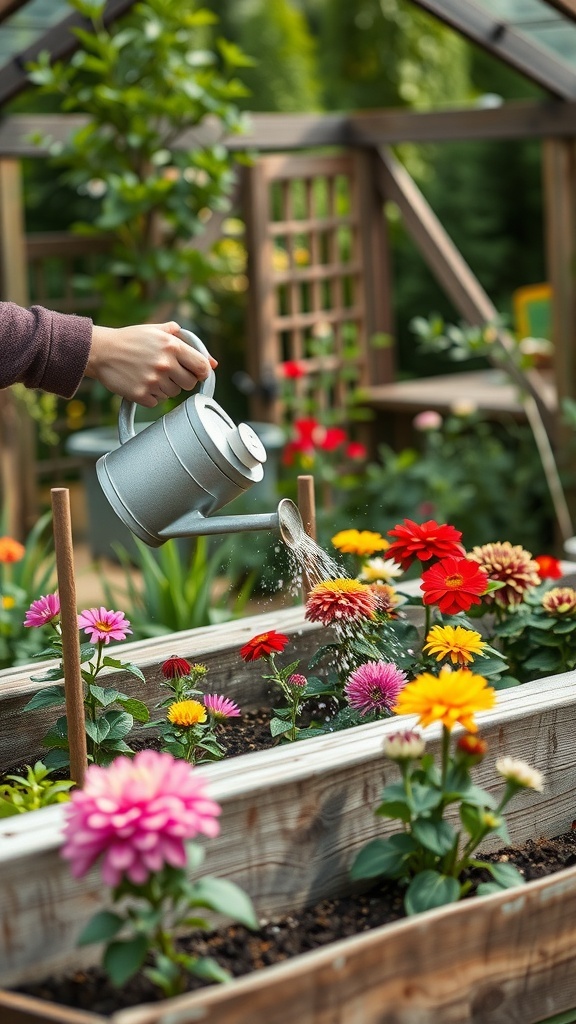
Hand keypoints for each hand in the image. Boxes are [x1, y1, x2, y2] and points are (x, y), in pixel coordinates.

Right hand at [85, 321, 216, 406]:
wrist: (100, 351)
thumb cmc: (130, 340)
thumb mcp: (156, 330)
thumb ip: (184, 340)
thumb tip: (211, 361)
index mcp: (172, 346)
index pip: (202, 366)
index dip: (202, 372)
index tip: (196, 373)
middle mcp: (165, 364)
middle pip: (190, 384)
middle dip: (183, 380)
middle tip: (169, 373)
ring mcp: (153, 381)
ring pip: (173, 394)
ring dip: (165, 388)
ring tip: (150, 375)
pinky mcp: (141, 394)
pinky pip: (157, 402)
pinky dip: (151, 396)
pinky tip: (141, 383)